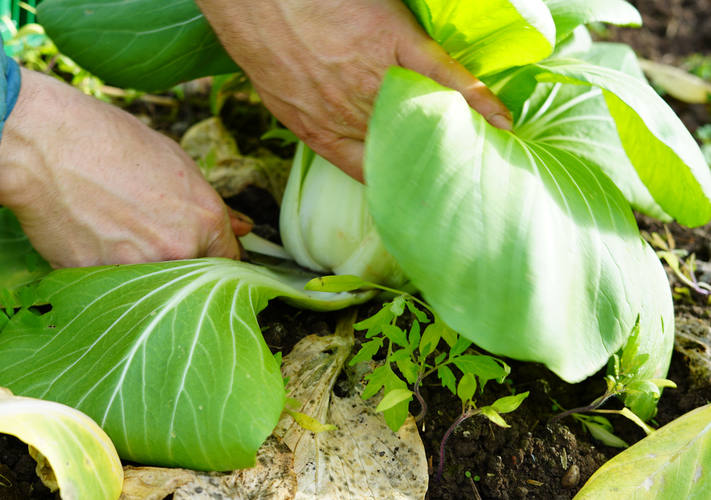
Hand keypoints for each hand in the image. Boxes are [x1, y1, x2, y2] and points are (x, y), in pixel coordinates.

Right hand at [0, 68, 250, 267]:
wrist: (43, 145)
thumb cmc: (108, 141)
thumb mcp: (173, 161)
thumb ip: (209, 203)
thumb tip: (244, 228)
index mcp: (204, 220)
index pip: (230, 260)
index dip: (215, 255)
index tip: (201, 252)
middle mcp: (177, 252)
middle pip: (195, 279)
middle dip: (180, 263)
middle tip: (149, 237)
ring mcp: (136, 272)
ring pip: (154, 288)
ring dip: (143, 271)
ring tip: (116, 234)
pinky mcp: (97, 283)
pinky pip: (113, 288)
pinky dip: (106, 272)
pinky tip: (90, 240)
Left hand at [195, 0, 511, 180]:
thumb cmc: (263, 37)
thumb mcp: (279, 92)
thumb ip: (310, 113)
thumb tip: (336, 122)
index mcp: (320, 132)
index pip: (366, 173)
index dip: (394, 190)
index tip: (417, 203)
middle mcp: (351, 115)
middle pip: (402, 153)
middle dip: (434, 175)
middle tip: (468, 196)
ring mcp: (376, 80)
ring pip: (425, 119)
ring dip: (459, 142)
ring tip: (492, 161)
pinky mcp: (397, 44)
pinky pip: (444, 76)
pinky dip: (475, 98)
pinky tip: (499, 117)